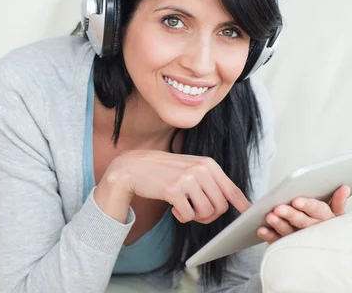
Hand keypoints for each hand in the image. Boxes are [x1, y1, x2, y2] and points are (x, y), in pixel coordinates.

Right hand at [101, 150, 250, 223]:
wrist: (134, 167)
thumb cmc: (163, 170)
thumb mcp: (190, 168)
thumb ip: (210, 181)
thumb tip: (232, 202)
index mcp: (208, 164)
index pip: (232, 189)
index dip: (242, 205)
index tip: (249, 214)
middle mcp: (201, 169)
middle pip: (221, 207)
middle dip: (210, 216)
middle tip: (196, 213)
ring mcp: (187, 179)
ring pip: (206, 213)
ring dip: (195, 217)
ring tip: (184, 209)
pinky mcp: (174, 190)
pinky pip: (188, 216)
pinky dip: (182, 218)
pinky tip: (173, 209)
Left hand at [257, 185, 350, 243]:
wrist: (315, 243)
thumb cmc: (320, 222)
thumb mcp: (331, 213)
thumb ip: (336, 202)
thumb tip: (344, 188)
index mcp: (325, 218)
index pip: (318, 210)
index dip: (307, 205)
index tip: (296, 201)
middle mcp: (313, 229)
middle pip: (302, 221)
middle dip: (290, 214)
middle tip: (278, 208)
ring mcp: (299, 239)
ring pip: (289, 232)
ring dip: (279, 224)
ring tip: (269, 216)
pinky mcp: (287, 245)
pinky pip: (278, 241)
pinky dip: (269, 235)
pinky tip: (261, 229)